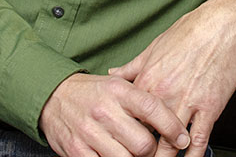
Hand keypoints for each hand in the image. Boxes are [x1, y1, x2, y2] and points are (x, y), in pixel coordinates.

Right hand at [40, 72, 189, 156]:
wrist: (54, 96)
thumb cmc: (92, 93)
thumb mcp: (118, 85)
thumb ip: (143, 100)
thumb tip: (173, 119)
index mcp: (118, 90)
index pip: (153, 109)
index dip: (172, 127)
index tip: (182, 138)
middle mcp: (105, 111)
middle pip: (143, 144)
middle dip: (152, 151)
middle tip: (152, 149)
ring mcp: (90, 133)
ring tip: (133, 152)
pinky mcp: (77, 152)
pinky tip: (115, 155)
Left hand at [108, 0, 235, 156]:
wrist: (223, 27)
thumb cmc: (190, 33)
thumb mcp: (154, 47)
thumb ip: (132, 66)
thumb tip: (113, 74)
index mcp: (147, 81)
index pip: (128, 118)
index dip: (124, 135)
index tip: (122, 144)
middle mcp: (164, 95)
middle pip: (146, 137)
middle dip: (142, 154)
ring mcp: (187, 103)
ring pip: (169, 144)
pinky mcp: (209, 108)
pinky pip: (199, 141)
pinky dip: (192, 156)